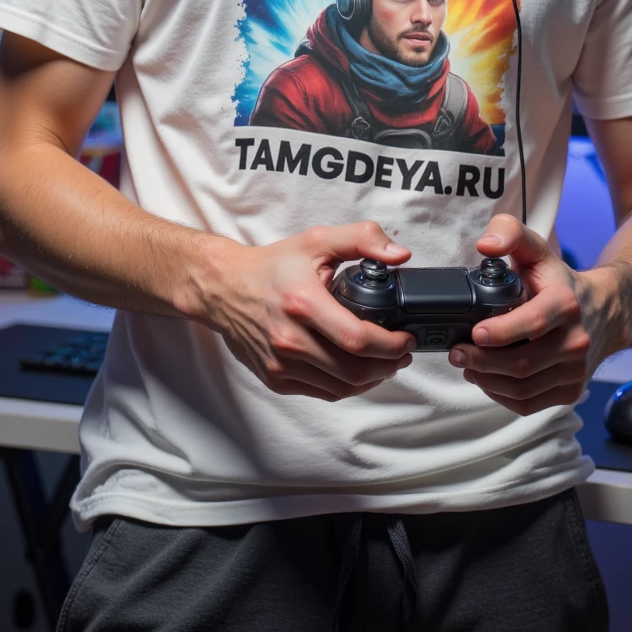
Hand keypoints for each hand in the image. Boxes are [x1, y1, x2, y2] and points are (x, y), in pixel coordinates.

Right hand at [196, 223, 414, 400]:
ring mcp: (280, 363)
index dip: (391, 345)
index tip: (406, 338)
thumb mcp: (317, 240)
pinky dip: (347, 386)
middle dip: (388, 365)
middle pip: (354, 370)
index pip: (358, 339)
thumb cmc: (273, 266)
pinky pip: (323, 392)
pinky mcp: (275, 378)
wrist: (225, 288)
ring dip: (372, 379)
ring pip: (341, 387)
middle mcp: (289, 338)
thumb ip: (363, 239)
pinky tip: (357, 370)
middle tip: (402, 353)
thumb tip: (399, 255)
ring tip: (385, 362)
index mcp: (303, 303)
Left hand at [447, 214, 621, 415]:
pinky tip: (488, 379)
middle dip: (481, 362)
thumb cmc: (559, 282)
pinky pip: (529, 404)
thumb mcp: (536, 250)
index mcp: (566, 304)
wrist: (604, 312)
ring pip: (523, 389)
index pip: (532, 323)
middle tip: (456, 352)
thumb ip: (509, 232)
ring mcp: (575, 370)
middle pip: (521, 364)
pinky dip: (501, 396)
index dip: (500, 332)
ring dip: (487, 381)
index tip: (474, 333)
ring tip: (468, 365)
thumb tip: (485, 245)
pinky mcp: (571, 390)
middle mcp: (576, 340)